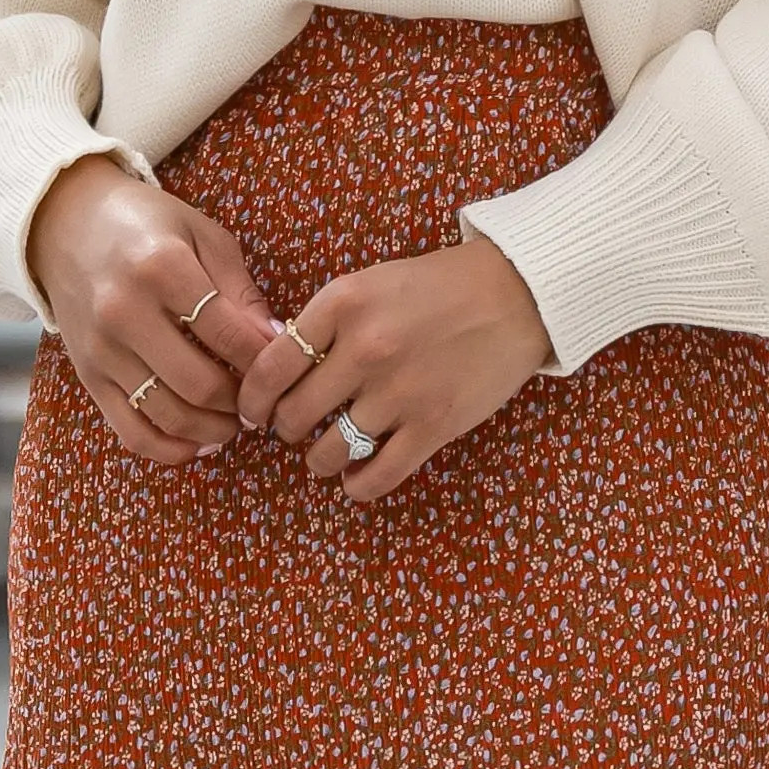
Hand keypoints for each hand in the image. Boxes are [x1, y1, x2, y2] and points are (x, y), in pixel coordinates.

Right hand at [24, 155, 282, 467]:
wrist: (67, 225)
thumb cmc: (147, 226)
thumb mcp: (202, 236)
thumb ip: (240, 292)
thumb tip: (278, 344)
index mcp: (161, 267)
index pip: (230, 335)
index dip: (266, 361)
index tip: (285, 367)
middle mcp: (124, 312)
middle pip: (200, 384)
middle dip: (243, 403)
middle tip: (263, 401)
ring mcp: (101, 349)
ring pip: (168, 415)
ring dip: (213, 430)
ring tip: (236, 421)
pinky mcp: (87, 376)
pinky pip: (131, 432)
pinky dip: (171, 449)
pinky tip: (199, 443)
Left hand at [233, 234, 553, 507]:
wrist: (516, 294)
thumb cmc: (438, 287)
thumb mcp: (370, 284)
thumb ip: (324, 321)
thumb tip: (276, 368)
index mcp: (342, 304)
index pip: (270, 367)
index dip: (252, 399)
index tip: (253, 411)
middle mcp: (365, 348)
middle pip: (294, 415)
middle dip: (286, 430)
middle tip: (294, 429)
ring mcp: (400, 391)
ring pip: (330, 452)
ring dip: (320, 460)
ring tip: (326, 455)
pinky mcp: (434, 424)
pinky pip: (379, 475)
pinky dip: (358, 485)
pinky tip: (355, 478)